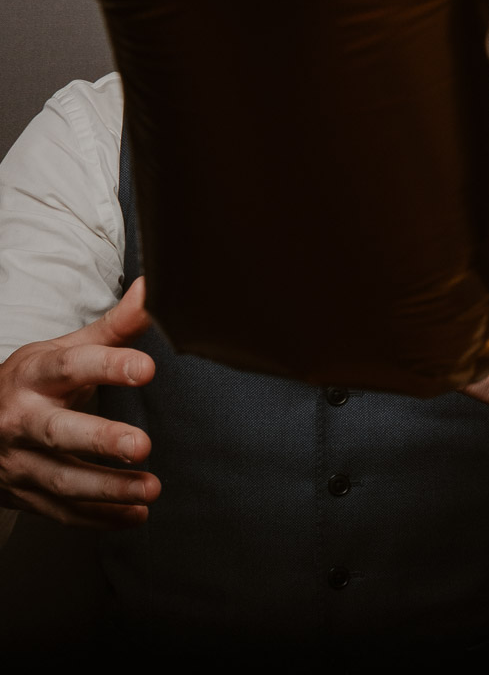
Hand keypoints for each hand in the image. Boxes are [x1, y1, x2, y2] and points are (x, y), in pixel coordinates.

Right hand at [0, 279, 159, 528]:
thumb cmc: (35, 381)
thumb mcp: (64, 349)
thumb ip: (114, 327)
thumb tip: (154, 287)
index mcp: (34, 377)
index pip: (70, 367)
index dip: (108, 366)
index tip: (148, 368)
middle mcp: (21, 420)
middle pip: (57, 431)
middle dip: (99, 440)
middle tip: (142, 444)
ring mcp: (18, 462)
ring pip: (61, 479)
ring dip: (108, 489)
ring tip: (152, 489)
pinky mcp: (24, 495)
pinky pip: (61, 512)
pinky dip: (98, 518)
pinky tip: (135, 517)